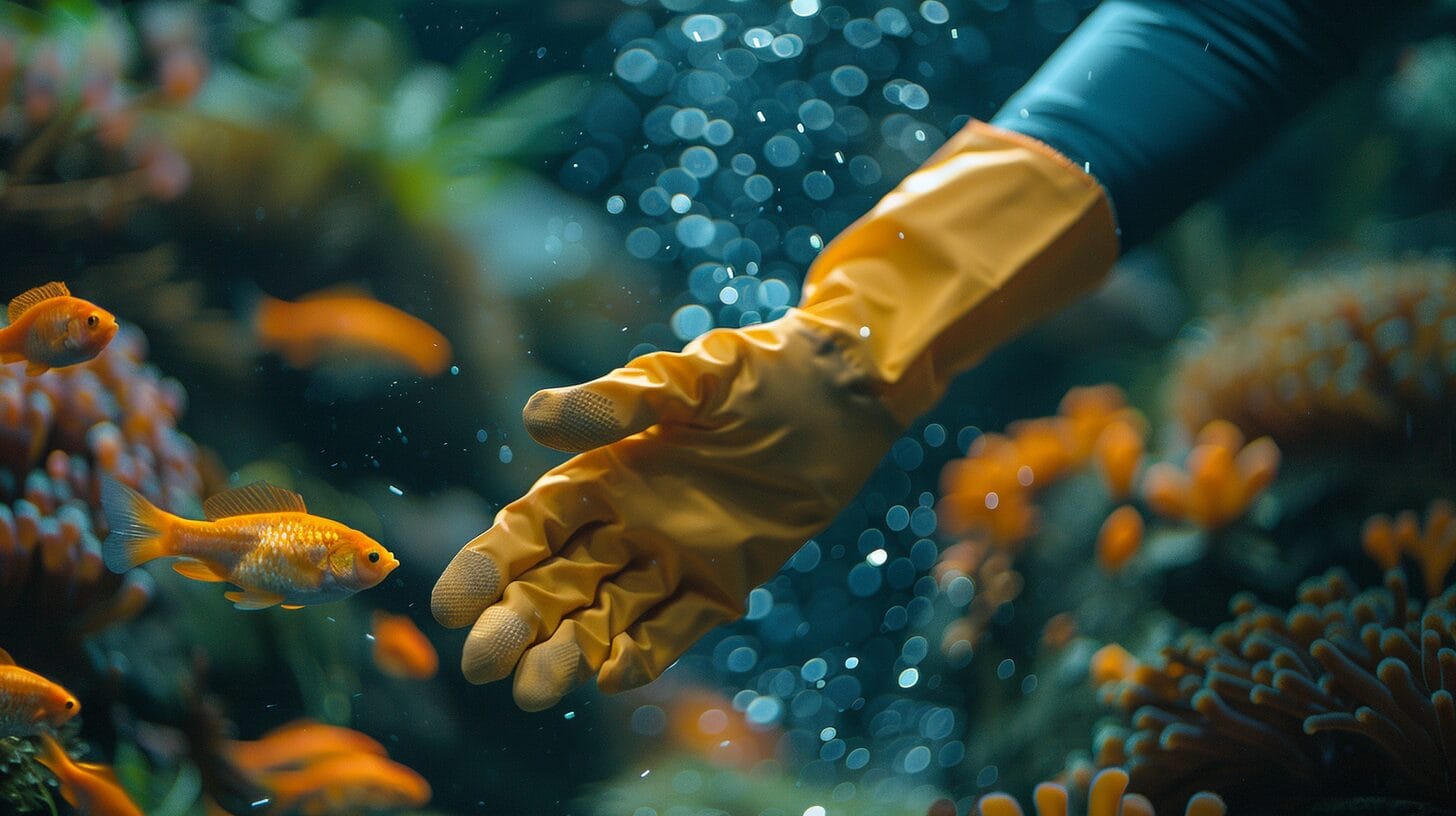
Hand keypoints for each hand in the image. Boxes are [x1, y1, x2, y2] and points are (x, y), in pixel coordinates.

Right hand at [431, 312, 899, 709]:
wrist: (843, 395)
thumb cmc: (760, 371)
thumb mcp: (691, 378)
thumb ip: (618, 400)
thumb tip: (533, 420)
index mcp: (602, 474)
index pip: (528, 529)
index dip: (488, 565)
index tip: (451, 605)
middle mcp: (625, 523)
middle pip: (555, 585)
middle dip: (516, 623)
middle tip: (482, 663)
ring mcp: (672, 559)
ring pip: (605, 617)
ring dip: (567, 654)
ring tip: (531, 693)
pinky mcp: (724, 585)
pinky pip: (676, 629)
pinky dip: (645, 654)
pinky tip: (615, 676)